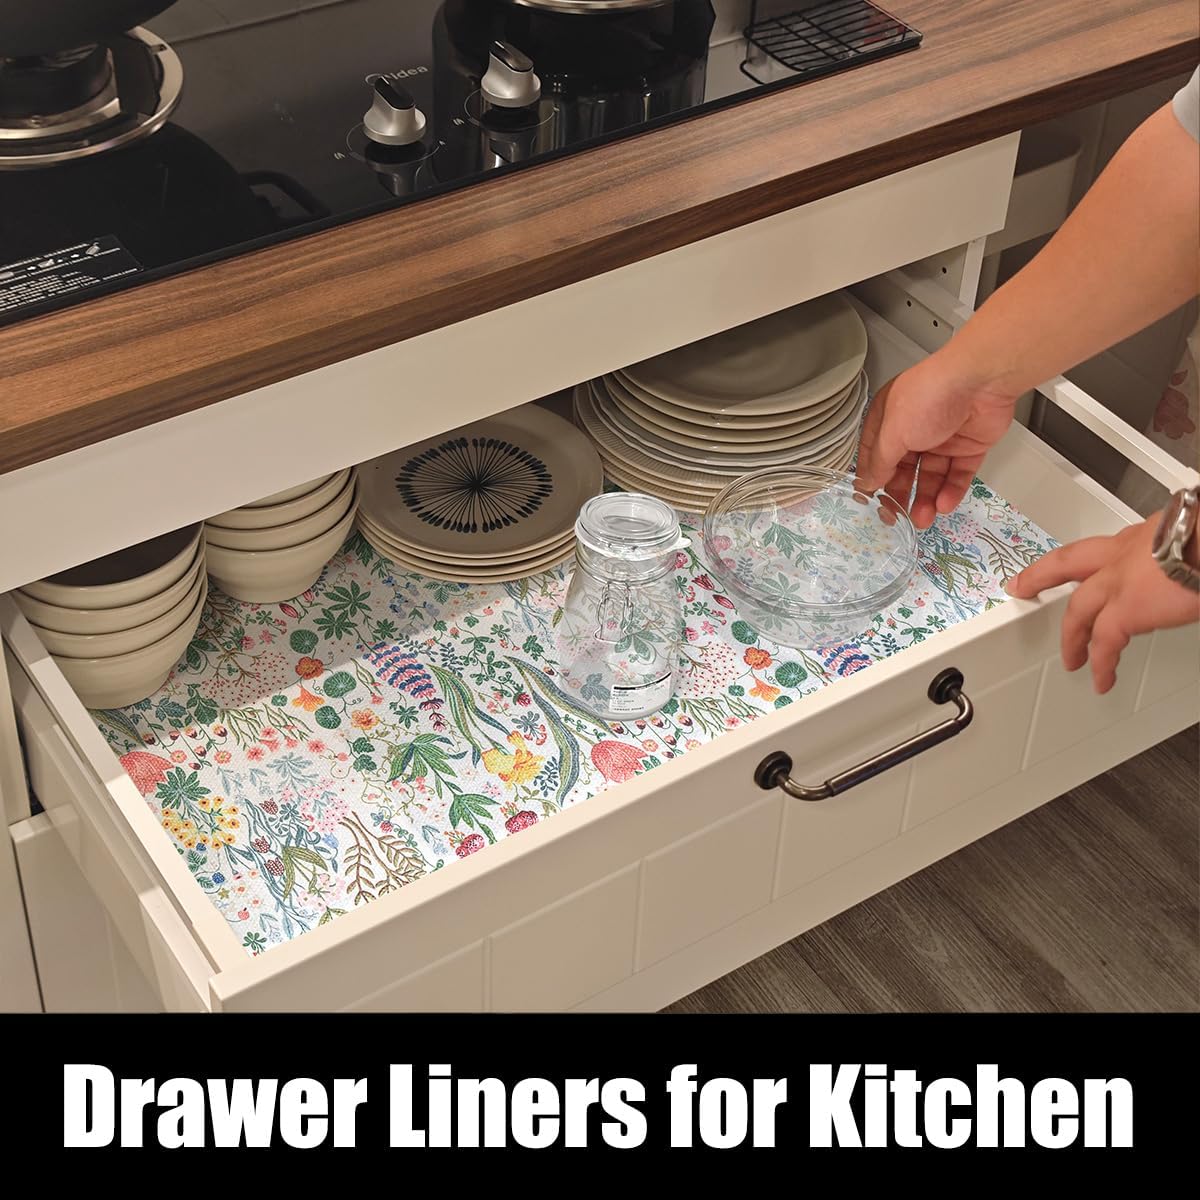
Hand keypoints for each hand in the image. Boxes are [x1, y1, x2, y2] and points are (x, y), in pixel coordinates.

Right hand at [856, 356, 1017, 528]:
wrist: (980, 381)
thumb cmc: (929, 397)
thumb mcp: (893, 432)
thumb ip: (880, 462)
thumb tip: (867, 484)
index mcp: (890, 420)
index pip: (875, 455)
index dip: (872, 479)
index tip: (870, 503)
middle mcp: (914, 429)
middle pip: (904, 470)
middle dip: (901, 494)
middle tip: (898, 518)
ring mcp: (943, 439)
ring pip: (932, 476)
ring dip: (926, 498)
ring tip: (923, 519)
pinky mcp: (970, 447)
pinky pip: (958, 474)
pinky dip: (951, 491)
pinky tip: (944, 504)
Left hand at [1006, 514, 1199, 693]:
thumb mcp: (1188, 535)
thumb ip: (1173, 552)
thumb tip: (1186, 565)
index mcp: (1141, 536)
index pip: (1104, 546)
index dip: (1085, 555)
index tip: (1072, 562)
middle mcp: (1123, 553)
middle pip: (1067, 564)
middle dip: (1041, 576)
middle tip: (1023, 586)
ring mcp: (1118, 580)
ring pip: (1078, 609)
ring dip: (1072, 636)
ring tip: (1072, 658)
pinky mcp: (1126, 609)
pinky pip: (1104, 643)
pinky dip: (1101, 664)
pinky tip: (1102, 680)